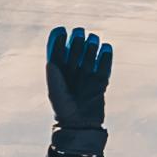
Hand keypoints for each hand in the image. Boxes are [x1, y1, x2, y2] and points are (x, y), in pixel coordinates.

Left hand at [43, 23, 113, 156]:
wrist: (80, 126)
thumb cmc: (64, 110)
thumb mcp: (56, 94)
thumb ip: (54, 78)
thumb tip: (50, 61)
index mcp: (59, 75)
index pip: (58, 54)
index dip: (58, 41)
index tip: (61, 30)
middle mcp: (73, 74)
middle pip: (75, 53)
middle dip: (77, 42)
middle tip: (79, 32)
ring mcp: (87, 78)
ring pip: (89, 58)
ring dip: (91, 47)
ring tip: (93, 38)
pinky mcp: (100, 83)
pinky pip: (103, 67)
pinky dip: (105, 57)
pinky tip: (106, 47)